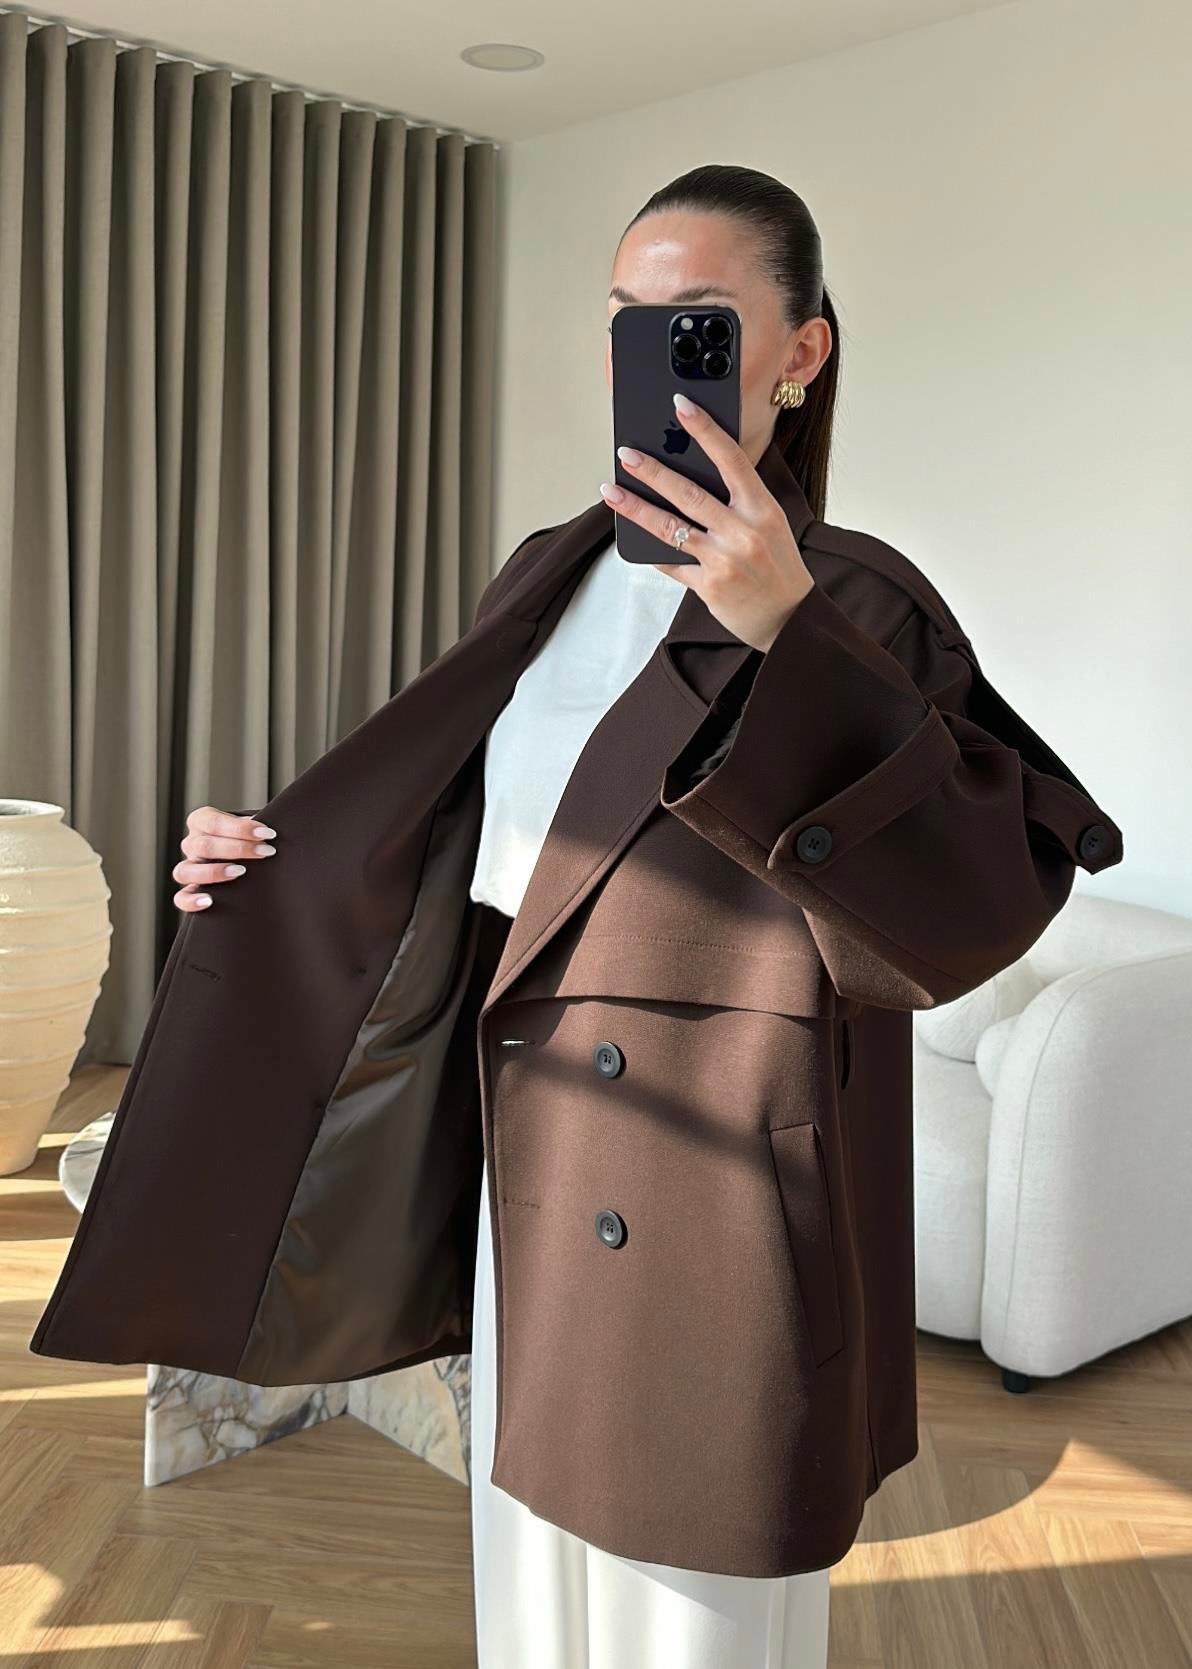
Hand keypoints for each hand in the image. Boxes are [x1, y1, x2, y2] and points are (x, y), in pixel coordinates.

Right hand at [173, 806, 276, 911]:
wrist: (252, 858)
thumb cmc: (252, 838)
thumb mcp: (252, 826)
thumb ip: (254, 825)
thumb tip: (264, 828)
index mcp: (202, 821)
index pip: (213, 822)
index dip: (240, 828)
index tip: (267, 833)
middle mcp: (192, 844)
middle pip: (204, 845)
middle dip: (238, 848)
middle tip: (265, 851)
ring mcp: (189, 868)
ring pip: (185, 871)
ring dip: (214, 872)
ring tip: (240, 872)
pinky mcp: (190, 892)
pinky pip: (181, 898)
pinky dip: (191, 901)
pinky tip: (209, 901)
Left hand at [599, 394, 814, 651]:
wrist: (790, 619)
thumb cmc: (777, 565)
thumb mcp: (770, 524)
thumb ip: (738, 501)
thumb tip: (691, 473)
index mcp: (763, 509)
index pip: (731, 459)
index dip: (705, 430)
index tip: (681, 405)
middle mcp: (743, 533)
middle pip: (689, 493)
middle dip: (652, 470)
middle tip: (626, 453)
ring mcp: (724, 561)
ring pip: (669, 527)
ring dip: (635, 507)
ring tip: (610, 491)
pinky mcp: (708, 586)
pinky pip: (670, 563)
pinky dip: (649, 549)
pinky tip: (629, 536)